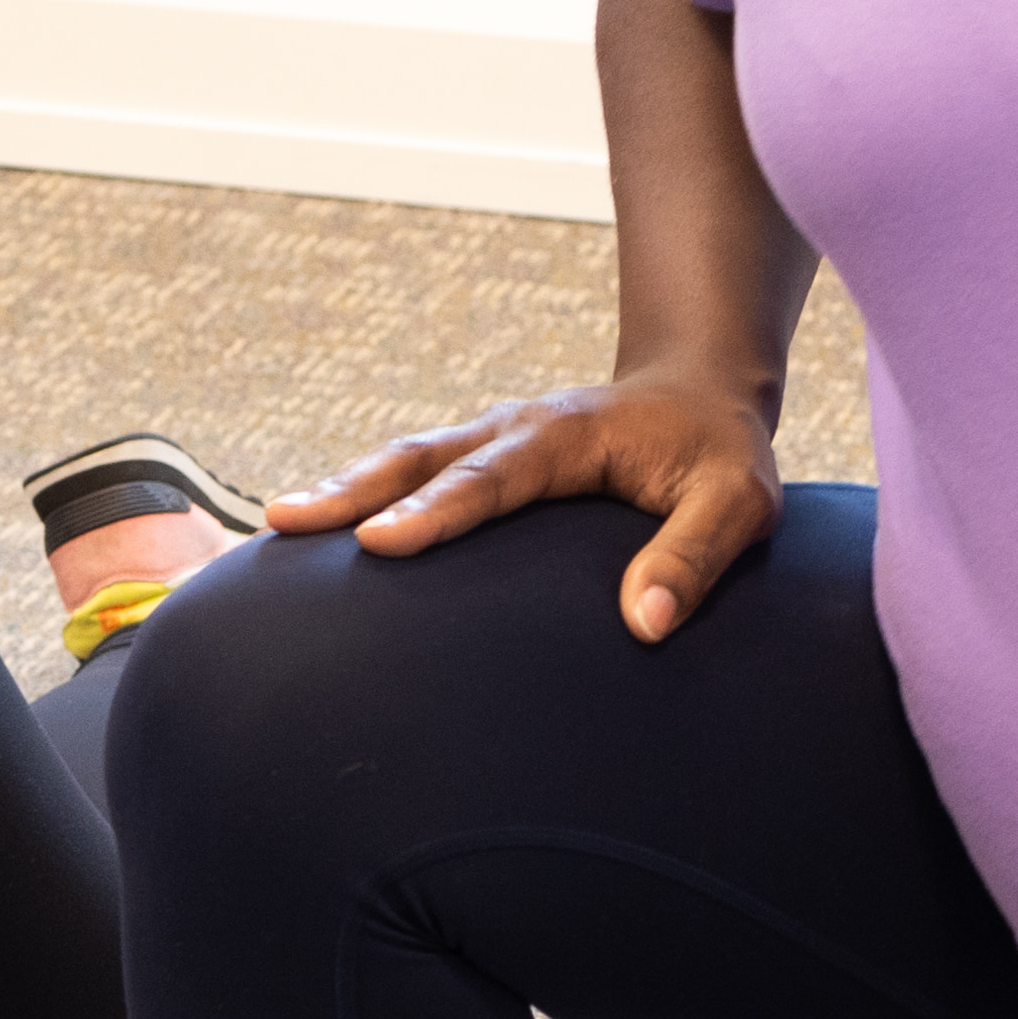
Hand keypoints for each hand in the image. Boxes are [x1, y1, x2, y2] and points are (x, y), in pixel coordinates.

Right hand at [279, 369, 785, 641]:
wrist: (700, 394)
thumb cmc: (720, 457)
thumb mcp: (740, 505)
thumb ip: (695, 556)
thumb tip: (643, 624)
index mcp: (569, 436)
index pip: (492, 476)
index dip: (435, 509)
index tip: (378, 541)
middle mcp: (516, 426)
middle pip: (423, 455)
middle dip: (352, 488)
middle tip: (285, 520)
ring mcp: (492, 436)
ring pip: (406, 455)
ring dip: (342, 485)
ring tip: (277, 522)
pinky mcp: (482, 455)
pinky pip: (415, 470)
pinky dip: (363, 490)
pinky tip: (317, 527)